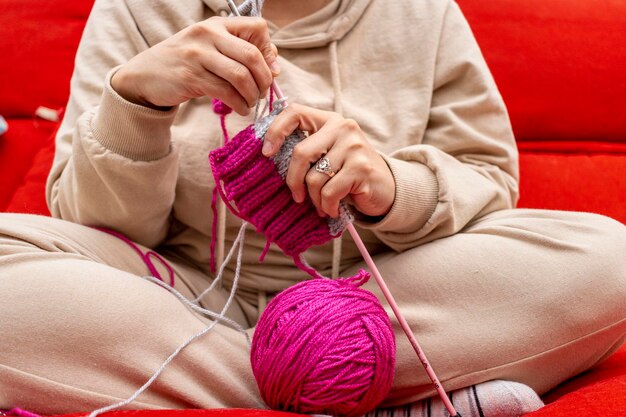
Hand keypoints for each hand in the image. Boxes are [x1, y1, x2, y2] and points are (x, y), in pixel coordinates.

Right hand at [111, 17, 279, 114]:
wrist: (144, 76)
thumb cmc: (184, 64)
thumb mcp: (210, 50)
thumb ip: (239, 53)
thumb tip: (275, 68)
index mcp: (217, 25)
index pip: (257, 28)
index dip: (268, 50)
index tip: (268, 69)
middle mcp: (208, 35)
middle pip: (252, 55)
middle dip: (264, 79)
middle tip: (263, 92)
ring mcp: (198, 55)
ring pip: (240, 76)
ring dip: (252, 94)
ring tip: (251, 103)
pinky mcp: (190, 77)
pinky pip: (225, 92)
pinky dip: (239, 104)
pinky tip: (240, 109)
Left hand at [263, 103, 395, 218]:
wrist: (384, 189)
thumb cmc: (347, 174)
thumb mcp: (327, 155)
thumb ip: (306, 150)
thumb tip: (268, 157)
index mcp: (329, 120)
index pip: (295, 112)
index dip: (276, 131)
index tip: (266, 153)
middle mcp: (343, 127)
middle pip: (301, 153)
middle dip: (293, 181)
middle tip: (296, 197)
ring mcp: (354, 146)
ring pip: (314, 177)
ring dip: (314, 199)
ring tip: (321, 205)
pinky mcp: (361, 167)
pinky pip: (330, 191)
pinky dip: (327, 205)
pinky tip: (332, 209)